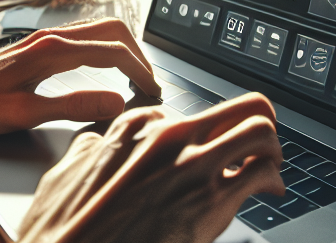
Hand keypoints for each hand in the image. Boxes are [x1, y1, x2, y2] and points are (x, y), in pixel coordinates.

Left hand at [0, 17, 161, 133]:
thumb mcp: (25, 113)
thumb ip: (74, 106)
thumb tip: (115, 102)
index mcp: (53, 51)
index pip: (113, 52)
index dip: (139, 71)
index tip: (152, 91)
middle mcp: (52, 38)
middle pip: (112, 31)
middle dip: (138, 55)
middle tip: (150, 82)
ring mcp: (45, 39)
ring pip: (99, 31)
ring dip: (123, 49)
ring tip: (135, 75)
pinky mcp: (39, 46)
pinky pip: (84, 37)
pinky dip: (106, 49)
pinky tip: (104, 68)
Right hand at [18, 93, 284, 242]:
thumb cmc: (62, 235)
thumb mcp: (62, 180)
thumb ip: (86, 155)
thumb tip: (93, 146)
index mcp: (135, 130)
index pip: (191, 114)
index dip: (207, 134)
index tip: (213, 146)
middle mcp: (169, 138)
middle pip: (241, 106)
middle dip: (261, 123)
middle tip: (264, 144)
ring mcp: (192, 165)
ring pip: (259, 129)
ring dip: (272, 149)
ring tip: (270, 167)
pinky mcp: (211, 199)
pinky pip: (261, 172)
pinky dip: (273, 180)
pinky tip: (270, 191)